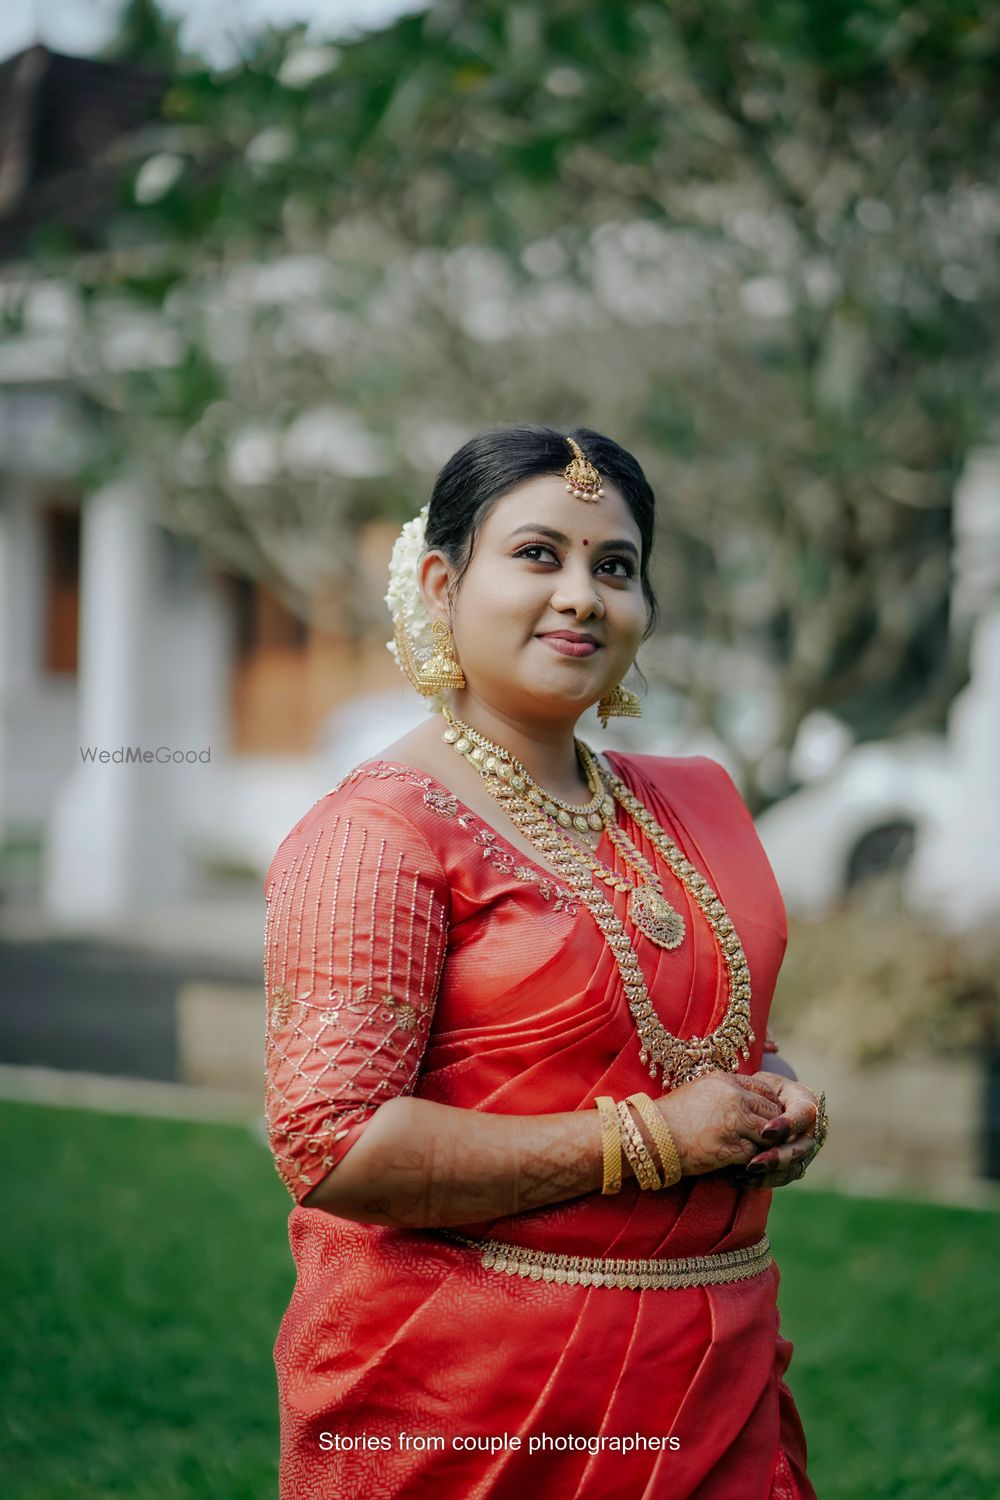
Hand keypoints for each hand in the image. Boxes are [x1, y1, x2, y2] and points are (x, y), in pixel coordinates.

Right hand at [655, 1069, 786, 1176]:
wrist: (649, 1134)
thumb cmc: (671, 1116)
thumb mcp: (699, 1091)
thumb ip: (725, 1093)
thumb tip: (744, 1101)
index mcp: (725, 1080)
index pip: (765, 1090)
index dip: (770, 1107)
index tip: (767, 1119)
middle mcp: (733, 1097)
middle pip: (772, 1111)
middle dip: (773, 1128)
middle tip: (769, 1141)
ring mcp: (732, 1121)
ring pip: (769, 1134)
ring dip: (765, 1146)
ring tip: (759, 1153)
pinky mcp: (729, 1147)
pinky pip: (755, 1154)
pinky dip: (752, 1161)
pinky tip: (744, 1164)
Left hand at [728, 1072, 823, 1189]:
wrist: (753, 1102)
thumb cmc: (754, 1090)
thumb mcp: (757, 1085)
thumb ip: (760, 1095)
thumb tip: (754, 1113)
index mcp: (805, 1102)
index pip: (804, 1113)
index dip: (788, 1124)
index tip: (765, 1132)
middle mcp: (810, 1128)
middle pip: (803, 1147)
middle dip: (778, 1157)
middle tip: (753, 1163)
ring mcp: (804, 1148)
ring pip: (794, 1167)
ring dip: (770, 1173)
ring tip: (745, 1173)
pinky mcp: (793, 1164)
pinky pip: (783, 1177)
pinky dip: (763, 1180)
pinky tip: (740, 1180)